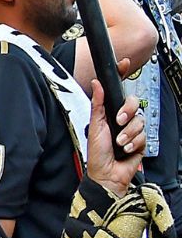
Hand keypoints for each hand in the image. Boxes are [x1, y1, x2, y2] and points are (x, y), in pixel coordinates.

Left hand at [83, 79, 145, 194]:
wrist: (107, 173)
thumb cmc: (97, 152)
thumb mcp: (95, 126)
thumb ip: (98, 104)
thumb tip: (96, 83)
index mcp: (108, 112)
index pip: (117, 91)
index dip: (121, 76)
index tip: (123, 63)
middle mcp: (121, 119)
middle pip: (133, 103)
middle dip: (127, 111)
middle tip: (118, 121)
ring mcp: (131, 129)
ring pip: (139, 120)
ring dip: (128, 133)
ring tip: (119, 142)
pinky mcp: (140, 141)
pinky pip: (143, 135)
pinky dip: (134, 142)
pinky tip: (125, 149)